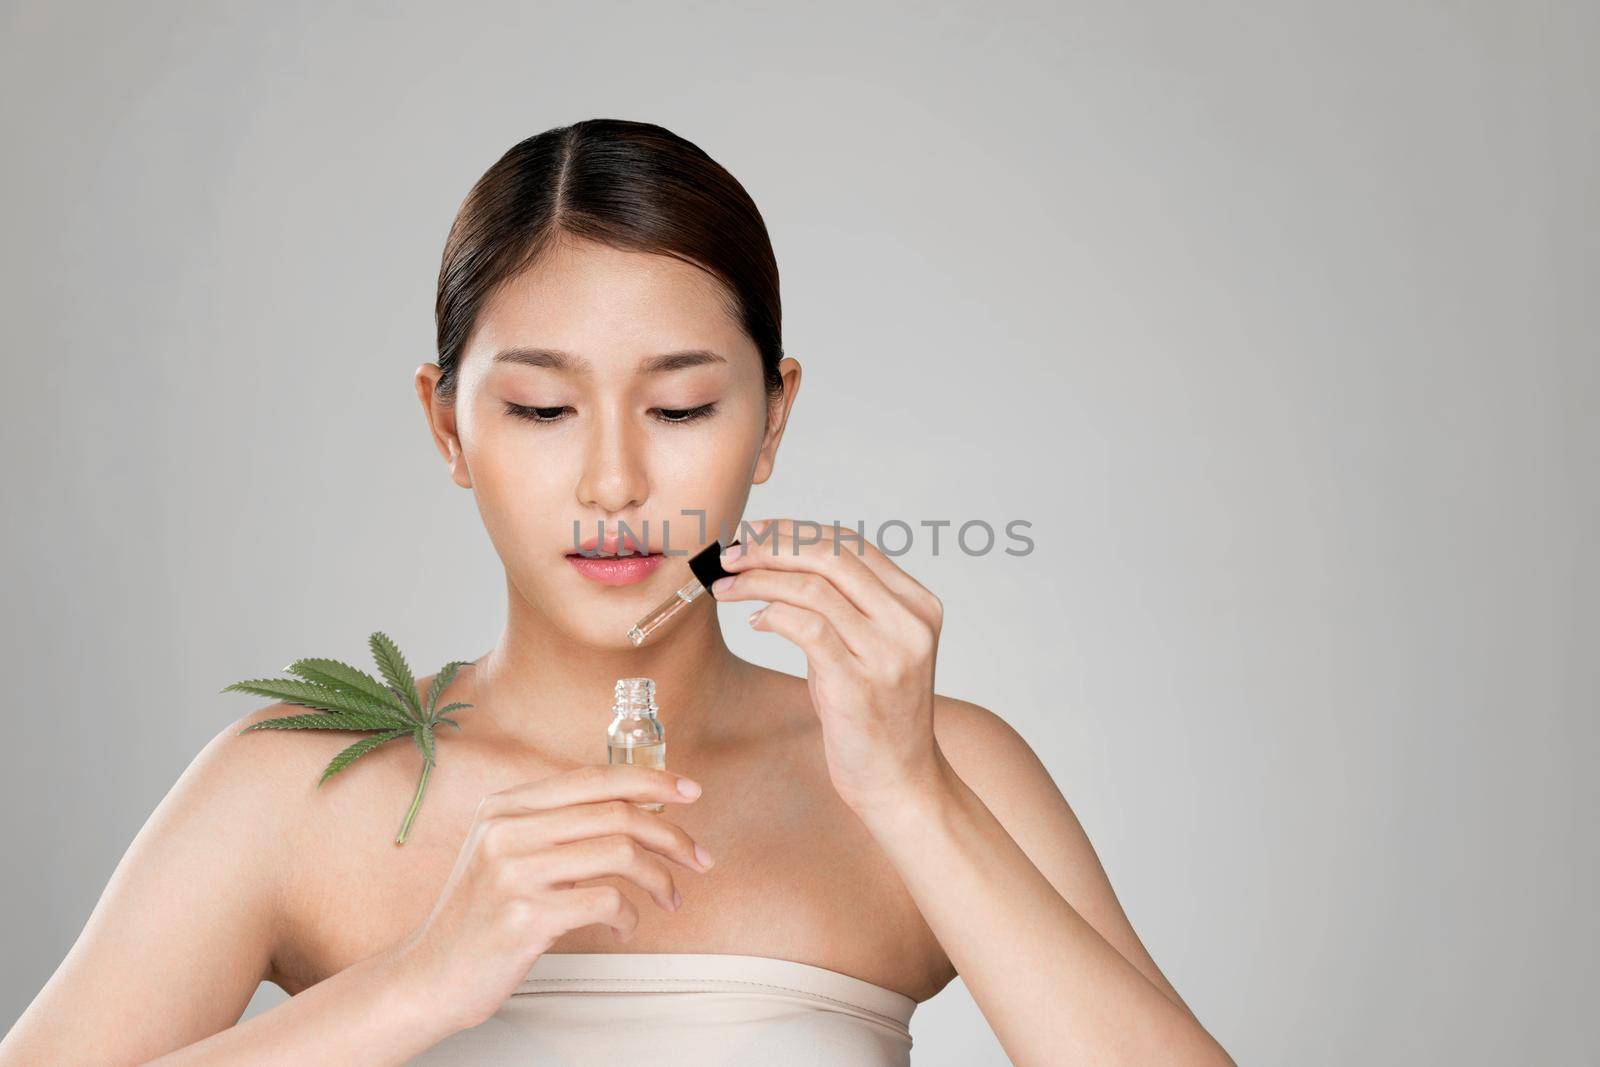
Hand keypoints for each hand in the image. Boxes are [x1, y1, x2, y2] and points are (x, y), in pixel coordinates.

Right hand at [380, 764, 713, 1030]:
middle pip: (616, 813)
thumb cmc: (479, 917)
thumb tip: (633, 808)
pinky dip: (629, 916)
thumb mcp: (505, 852)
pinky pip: (606, 902)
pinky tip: (624, 927)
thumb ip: (553, 825)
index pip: (594, 777)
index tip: (690, 791)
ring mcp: (512, 872)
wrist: (428, 977)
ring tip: (669, 896)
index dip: (650, 780)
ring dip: (660, 877)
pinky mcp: (524, 916)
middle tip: (698, 857)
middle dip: (671, 834)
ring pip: (620, 853)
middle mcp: (506, 829)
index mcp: (505, 806)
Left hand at [711, 518, 946, 813]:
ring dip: (759, 581)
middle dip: (772, 547)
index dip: (796, 532)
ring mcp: (888, 653)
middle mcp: (909, 623)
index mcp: (917, 605)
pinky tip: (754, 620)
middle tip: (732, 555)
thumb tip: (780, 561)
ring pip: (813, 588)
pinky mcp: (859, 684)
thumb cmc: (876, 715)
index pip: (851, 544)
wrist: (901, 782)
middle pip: (831, 555)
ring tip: (727, 587)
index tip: (756, 535)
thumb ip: (844, 605)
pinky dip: (772, 615)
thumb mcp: (871, 648)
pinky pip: (807, 628)